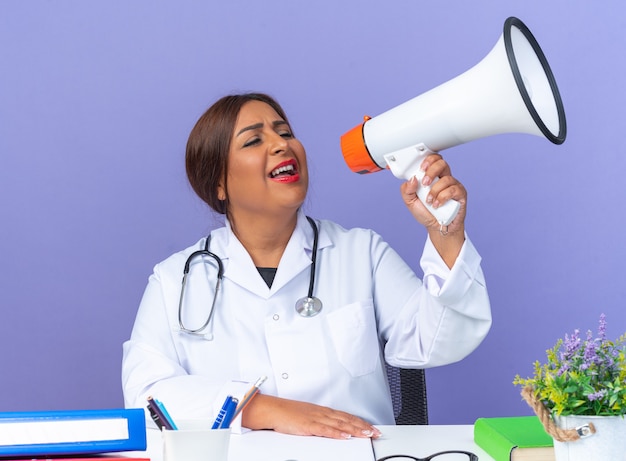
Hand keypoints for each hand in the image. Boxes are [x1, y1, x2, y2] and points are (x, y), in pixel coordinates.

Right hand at [241, 394, 380, 439]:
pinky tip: (345, 436)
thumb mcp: (308, 416)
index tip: (371, 427)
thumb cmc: (288, 414)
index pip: (346, 416)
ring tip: (367, 434)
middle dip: (363, 426)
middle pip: (347, 420)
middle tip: (376, 432)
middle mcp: (323, 413)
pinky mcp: (309, 425)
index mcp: (323, 411)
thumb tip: (333, 429)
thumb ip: (321, 422)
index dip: (360, 422)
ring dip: (355, 429)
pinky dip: (337, 433)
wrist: (274, 410)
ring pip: (340, 424)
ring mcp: (316, 418)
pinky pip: (325, 430)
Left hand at [400, 154, 465, 266]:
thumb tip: (412, 179)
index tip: (421, 168)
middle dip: (432, 171)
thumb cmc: (426, 213)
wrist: (436, 228)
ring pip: (446, 179)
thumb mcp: (410, 202)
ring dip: (435, 191)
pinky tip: (438, 205)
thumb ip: (407, 190)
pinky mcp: (460, 194)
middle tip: (425, 183)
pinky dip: (443, 197)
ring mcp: (453, 186)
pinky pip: (453, 190)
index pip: (434, 160)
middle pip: (442, 163)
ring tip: (430, 201)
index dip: (429, 160)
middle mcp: (444, 179)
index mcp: (433, 177)